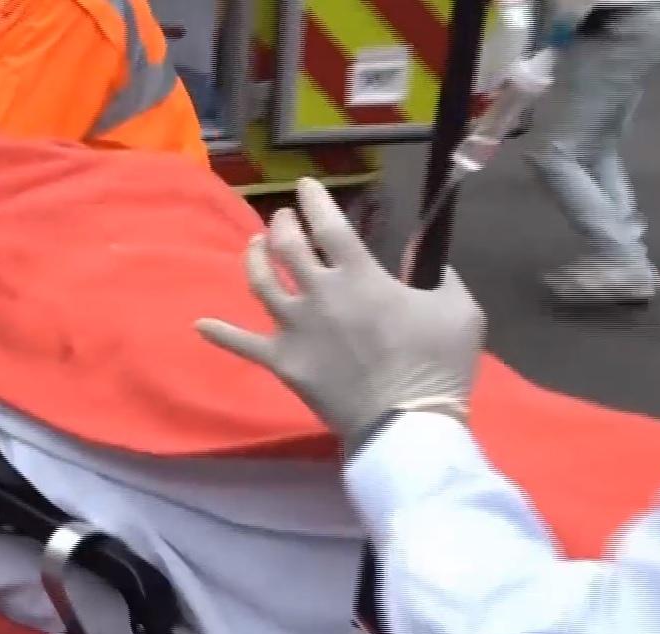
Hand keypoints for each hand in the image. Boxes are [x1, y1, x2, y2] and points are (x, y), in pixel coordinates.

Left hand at [195, 178, 485, 448]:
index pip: (328, 225)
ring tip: (254, 246)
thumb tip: (431, 265)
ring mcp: (294, 327)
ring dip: (254, 259)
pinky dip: (220, 333)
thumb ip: (440, 277)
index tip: (305, 187)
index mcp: (360, 275)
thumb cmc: (438, 364)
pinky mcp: (281, 361)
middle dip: (282, 225)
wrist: (406, 420)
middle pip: (287, 247)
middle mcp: (319, 293)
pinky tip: (200, 323)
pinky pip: (243, 345)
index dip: (314, 201)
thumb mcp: (459, 308)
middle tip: (282, 219)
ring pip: (260, 283)